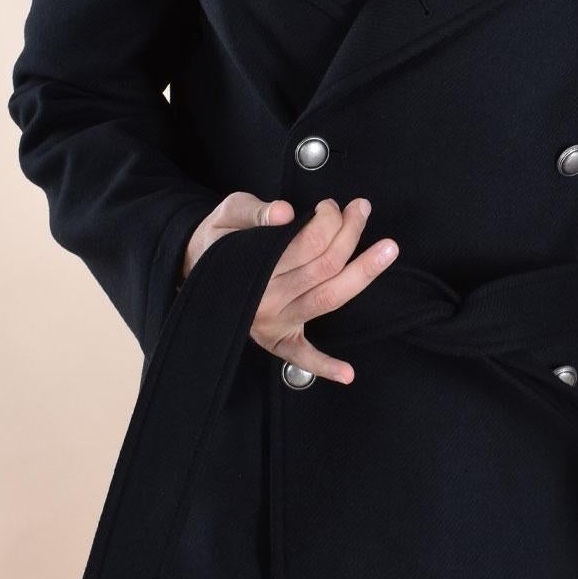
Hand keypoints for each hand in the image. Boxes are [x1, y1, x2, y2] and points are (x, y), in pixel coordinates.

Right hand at [181, 193, 399, 384]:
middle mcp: (265, 300)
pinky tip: (347, 374)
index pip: (307, 243)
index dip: (328, 220)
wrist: (190, 270)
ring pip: (329, 299)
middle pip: (325, 267)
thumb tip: (284, 212)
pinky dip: (324, 367)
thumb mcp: (226, 214)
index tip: (332, 205)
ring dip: (363, 274)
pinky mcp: (276, 340)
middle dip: (351, 234)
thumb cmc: (215, 241)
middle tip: (362, 210)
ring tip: (387, 248)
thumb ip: (253, 212)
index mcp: (253, 268)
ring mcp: (273, 323)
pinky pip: (301, 357)